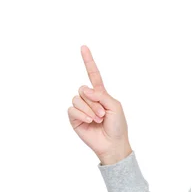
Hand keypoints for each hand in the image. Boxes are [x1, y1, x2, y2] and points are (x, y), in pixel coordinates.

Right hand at [67, 45, 131, 161]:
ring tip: (98, 119)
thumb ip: (101, 95)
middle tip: (103, 114)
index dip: (88, 61)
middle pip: (83, 89)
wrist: (113, 144)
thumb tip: (85, 90)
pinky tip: (90, 121)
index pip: (93, 75)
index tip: (83, 47)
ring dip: (89, 110)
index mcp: (101, 94)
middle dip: (94, 102)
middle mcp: (89, 99)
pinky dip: (82, 115)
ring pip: (77, 99)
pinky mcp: (74, 118)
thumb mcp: (115, 106)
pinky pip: (72, 109)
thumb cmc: (118, 125)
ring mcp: (81, 108)